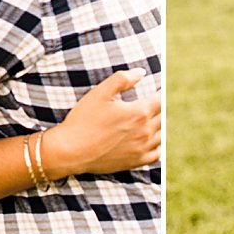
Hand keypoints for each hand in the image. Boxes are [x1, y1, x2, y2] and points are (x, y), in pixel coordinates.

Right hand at [39, 70, 161, 179]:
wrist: (71, 151)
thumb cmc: (84, 119)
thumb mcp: (100, 92)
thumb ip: (122, 79)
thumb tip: (141, 72)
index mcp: (139, 112)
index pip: (160, 99)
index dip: (161, 91)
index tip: (160, 87)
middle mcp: (145, 131)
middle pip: (163, 117)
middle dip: (160, 107)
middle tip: (157, 102)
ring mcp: (141, 148)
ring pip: (161, 135)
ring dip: (160, 126)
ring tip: (155, 119)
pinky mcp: (135, 162)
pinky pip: (156, 154)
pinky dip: (157, 146)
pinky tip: (153, 141)